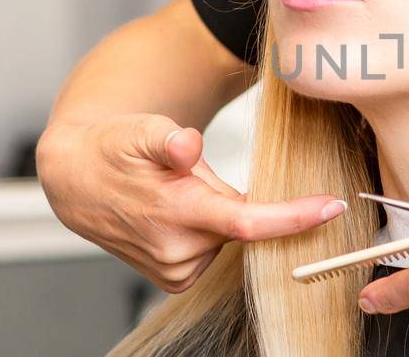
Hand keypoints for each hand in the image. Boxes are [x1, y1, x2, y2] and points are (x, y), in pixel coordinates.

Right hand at [36, 114, 347, 292]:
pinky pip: (213, 251)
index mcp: (179, 212)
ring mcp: (175, 269)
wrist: (75, 180)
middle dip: (235, 197)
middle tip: (194, 176)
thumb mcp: (140, 129)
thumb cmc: (114, 149)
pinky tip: (177, 213)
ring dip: (217, 214)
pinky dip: (207, 231)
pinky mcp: (174, 279)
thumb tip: (188, 145)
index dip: (294, 218)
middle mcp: (178, 250)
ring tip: (176, 193)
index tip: (332, 207)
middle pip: (243, 225)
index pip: (249, 223)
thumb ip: (167, 138)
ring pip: (228, 238)